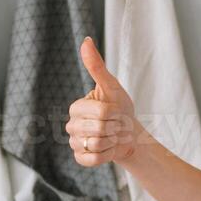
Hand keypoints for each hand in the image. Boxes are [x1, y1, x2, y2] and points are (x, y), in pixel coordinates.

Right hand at [66, 37, 141, 166]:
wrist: (129, 134)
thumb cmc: (120, 107)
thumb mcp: (111, 86)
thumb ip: (96, 66)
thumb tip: (86, 40)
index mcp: (76, 107)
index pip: (100, 112)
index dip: (115, 113)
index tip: (116, 111)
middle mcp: (71, 126)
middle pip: (100, 129)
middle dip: (116, 127)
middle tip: (117, 125)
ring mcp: (75, 143)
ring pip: (97, 144)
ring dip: (113, 141)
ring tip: (113, 136)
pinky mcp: (81, 158)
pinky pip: (93, 160)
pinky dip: (107, 155)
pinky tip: (108, 148)